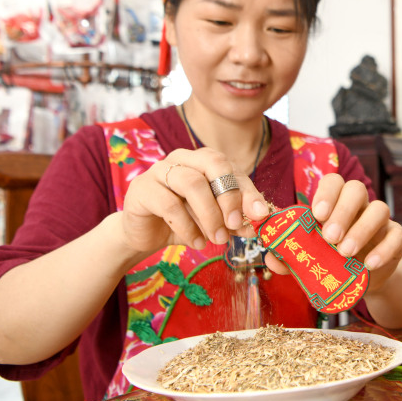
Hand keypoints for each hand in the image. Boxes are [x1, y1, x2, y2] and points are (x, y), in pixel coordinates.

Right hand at [120, 147, 271, 254]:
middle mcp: (183, 158)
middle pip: (214, 164)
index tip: (260, 215)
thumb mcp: (215, 221)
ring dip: (209, 215)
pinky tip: (196, 242)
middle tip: (235, 225)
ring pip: (192, 183)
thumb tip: (259, 222)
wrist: (146, 234)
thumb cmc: (184, 221)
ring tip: (217, 239)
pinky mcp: (142, 189)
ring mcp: (159, 170)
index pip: (232, 169)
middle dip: (229, 197)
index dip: (248, 192)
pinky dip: (187, 227)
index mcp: (204, 160)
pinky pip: (169, 204)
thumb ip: (235, 220)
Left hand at [264, 173, 401, 290]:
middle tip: (330, 237)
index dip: (327, 193)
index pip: (334, 182)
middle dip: (343, 211)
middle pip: (357, 189)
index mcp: (335, 203)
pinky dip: (383, 249)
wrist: (360, 280)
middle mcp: (359, 206)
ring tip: (345, 252)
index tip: (317, 215)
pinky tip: (369, 264)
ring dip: (362, 229)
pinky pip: (397, 235)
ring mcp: (380, 221)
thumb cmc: (330, 261)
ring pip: (379, 209)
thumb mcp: (309, 258)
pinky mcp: (396, 238)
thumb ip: (291, 256)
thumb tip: (271, 259)